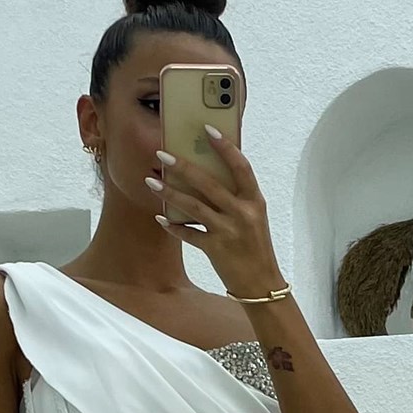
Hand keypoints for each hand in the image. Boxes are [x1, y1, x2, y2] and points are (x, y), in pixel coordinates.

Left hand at [149, 129, 285, 301]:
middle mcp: (242, 213)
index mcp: (254, 200)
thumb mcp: (254, 217)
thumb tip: (207, 173)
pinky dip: (172, 226)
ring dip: (169, 192)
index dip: (224, 147)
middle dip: (182, 167)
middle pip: (208, 183)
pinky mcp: (215, 248)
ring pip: (193, 206)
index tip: (207, 129)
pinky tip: (159, 218)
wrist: (261, 283)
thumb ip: (236, 196)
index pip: (240, 166)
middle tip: (162, 154)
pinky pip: (188, 234)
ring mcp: (228, 231)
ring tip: (151, 181)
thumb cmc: (255, 246)